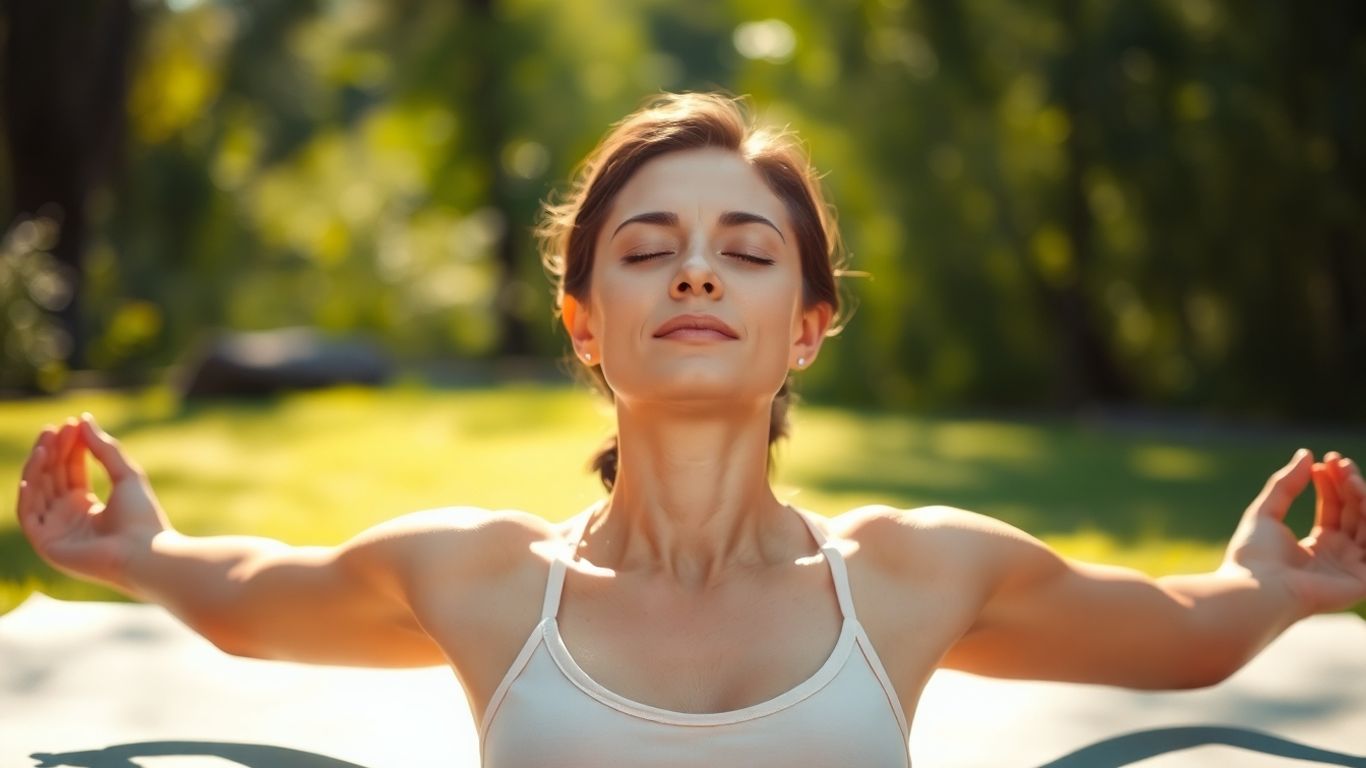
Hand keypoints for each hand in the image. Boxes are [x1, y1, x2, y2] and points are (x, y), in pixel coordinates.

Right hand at [15, 413, 171, 589]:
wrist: (145, 553)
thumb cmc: (143, 518)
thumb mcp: (125, 475)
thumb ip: (105, 448)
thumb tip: (84, 419)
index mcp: (88, 508)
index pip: (70, 472)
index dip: (69, 448)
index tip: (70, 424)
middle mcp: (69, 520)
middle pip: (53, 480)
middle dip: (52, 452)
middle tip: (55, 428)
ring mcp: (57, 533)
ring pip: (38, 493)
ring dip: (38, 466)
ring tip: (46, 442)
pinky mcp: (47, 545)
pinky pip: (29, 515)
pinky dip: (28, 494)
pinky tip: (33, 473)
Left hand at [1225, 449, 1365, 615]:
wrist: (1254, 590)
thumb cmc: (1252, 557)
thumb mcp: (1265, 512)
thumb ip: (1285, 484)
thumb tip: (1306, 453)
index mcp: (1315, 548)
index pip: (1334, 510)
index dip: (1332, 484)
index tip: (1324, 462)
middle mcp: (1336, 559)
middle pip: (1354, 514)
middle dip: (1349, 485)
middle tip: (1339, 461)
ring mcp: (1350, 570)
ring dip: (1361, 495)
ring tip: (1347, 474)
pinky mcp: (1361, 581)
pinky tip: (1359, 493)